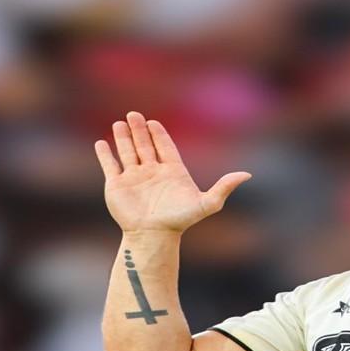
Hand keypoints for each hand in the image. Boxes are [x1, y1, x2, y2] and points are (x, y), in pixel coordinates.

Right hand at [95, 111, 250, 233]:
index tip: (154, 122)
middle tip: (134, 114)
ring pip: (127, 152)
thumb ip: (224, 187)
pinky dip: (105, 154)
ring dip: (123, 137)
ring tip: (120, 123)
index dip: (159, 135)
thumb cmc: (180, 220)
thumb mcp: (207, 203)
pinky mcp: (116, 185)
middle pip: (145, 145)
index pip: (165, 147)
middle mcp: (152, 173)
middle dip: (140, 130)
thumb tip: (247, 174)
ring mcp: (134, 178)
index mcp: (172, 172)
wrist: (154, 236)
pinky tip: (102, 143)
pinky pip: (109, 166)